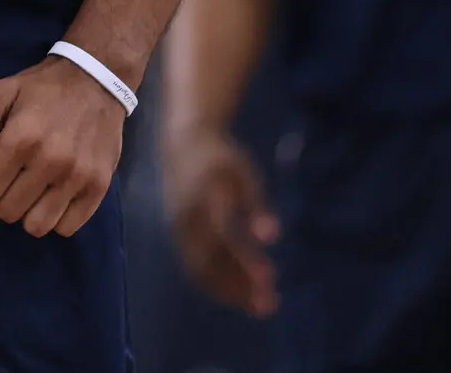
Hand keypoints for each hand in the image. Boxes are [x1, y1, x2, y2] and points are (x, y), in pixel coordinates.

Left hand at [0, 53, 126, 237]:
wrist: (97, 79)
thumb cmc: (44, 87)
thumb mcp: (4, 91)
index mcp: (20, 138)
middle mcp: (49, 161)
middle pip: (7, 211)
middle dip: (3, 198)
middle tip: (13, 178)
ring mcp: (77, 177)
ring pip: (37, 226)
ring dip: (29, 213)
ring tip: (33, 190)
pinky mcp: (98, 187)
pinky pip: (68, 227)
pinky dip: (57, 219)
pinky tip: (55, 197)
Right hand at [163, 126, 278, 315]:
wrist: (183, 145)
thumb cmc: (221, 159)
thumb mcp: (244, 174)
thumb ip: (256, 205)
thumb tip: (273, 238)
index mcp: (205, 198)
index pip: (224, 237)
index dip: (245, 261)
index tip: (271, 280)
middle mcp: (187, 218)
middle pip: (209, 261)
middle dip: (238, 287)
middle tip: (269, 305)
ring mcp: (178, 229)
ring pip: (199, 270)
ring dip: (228, 291)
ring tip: (259, 305)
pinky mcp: (177, 236)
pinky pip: (193, 266)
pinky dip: (215, 284)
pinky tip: (239, 293)